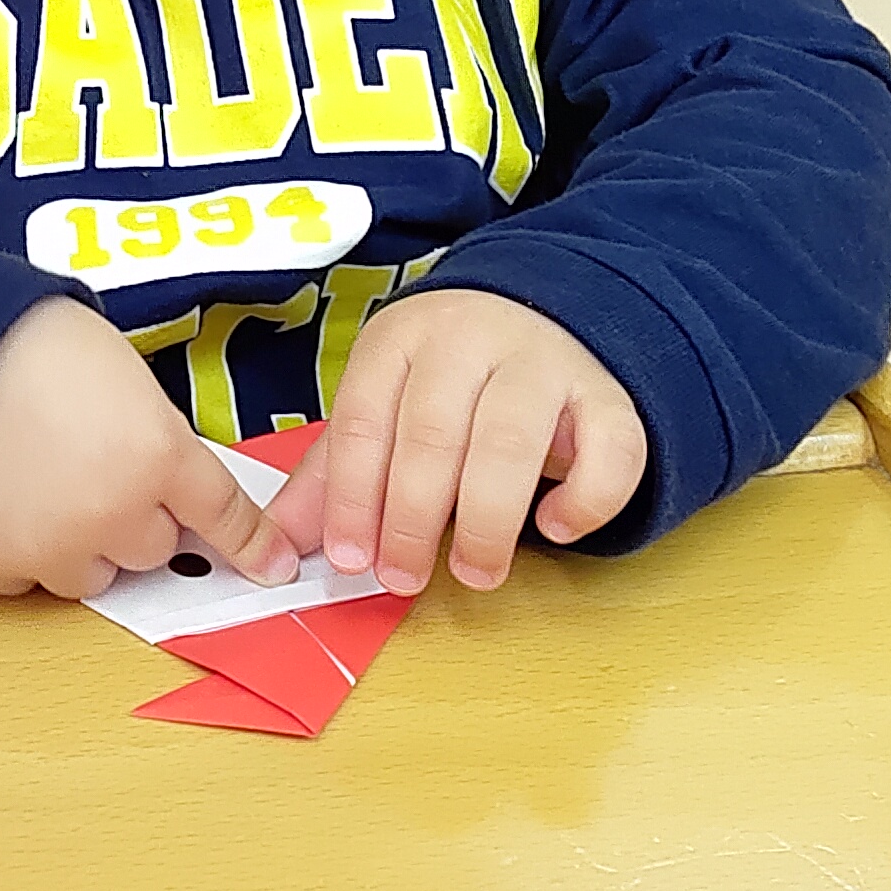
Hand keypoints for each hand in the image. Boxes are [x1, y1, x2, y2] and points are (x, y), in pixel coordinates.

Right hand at [0, 296, 300, 599]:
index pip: (220, 513)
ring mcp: (49, 549)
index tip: (271, 569)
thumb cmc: (23, 341)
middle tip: (91, 465)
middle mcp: (113, 514)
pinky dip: (18, 548)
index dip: (249, 543)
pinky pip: (26, 578)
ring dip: (80, 543)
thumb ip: (157, 436)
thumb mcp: (120, 372)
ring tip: (36, 479)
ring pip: (92, 575)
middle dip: (134, 517)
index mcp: (156, 454)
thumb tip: (169, 477)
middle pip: (154, 549)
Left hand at [269, 288, 644, 594]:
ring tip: (473, 571)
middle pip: (432, 433)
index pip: (363, 420)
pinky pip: (609, 449)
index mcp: (400, 338)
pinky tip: (553, 527)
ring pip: (511, 441)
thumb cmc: (444, 380)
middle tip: (402, 578)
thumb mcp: (379, 407)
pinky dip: (584, 499)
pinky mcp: (607, 394)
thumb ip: (333, 475)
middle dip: (411, 517)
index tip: (350, 559)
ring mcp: (543, 362)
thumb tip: (281, 548)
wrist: (539, 313)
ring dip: (487, 520)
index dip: (351, 497)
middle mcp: (470, 339)